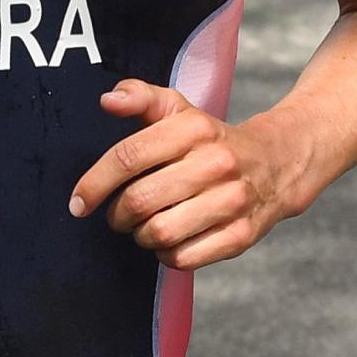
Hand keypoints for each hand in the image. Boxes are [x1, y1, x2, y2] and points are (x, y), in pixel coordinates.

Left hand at [69, 79, 299, 271]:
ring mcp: (232, 201)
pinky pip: (184, 258)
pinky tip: (169, 241)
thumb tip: (107, 100)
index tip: (79, 201)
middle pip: (140, 200)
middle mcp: (215, 163)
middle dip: (117, 214)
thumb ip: (141, 98)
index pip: (129, 156)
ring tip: (144, 227)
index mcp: (194, 129)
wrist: (277, 163)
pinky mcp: (241, 236)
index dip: (95, 183)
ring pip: (160, 233)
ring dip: (141, 236)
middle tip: (118, 215)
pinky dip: (166, 255)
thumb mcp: (180, 111)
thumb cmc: (212, 140)